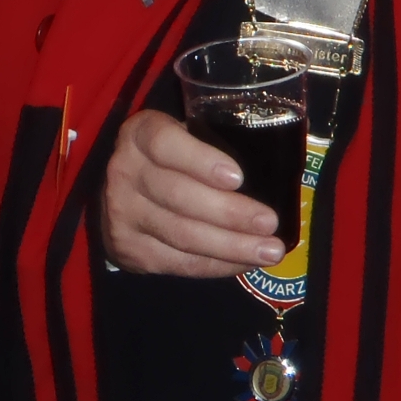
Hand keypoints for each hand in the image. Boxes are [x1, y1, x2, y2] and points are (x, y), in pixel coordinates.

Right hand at [100, 109, 286, 276]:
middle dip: (229, 213)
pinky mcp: (129, 250)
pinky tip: (244, 262)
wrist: (121, 194)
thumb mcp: (182, 135)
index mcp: (139, 135)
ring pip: (182, 234)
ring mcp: (122, 214)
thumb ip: (214, 141)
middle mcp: (125, 172)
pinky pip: (179, 262)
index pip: (164, 144)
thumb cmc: (171, 158)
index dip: (200, 160)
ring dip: (230, 246)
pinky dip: (217, 265)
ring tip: (269, 251)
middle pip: (179, 196)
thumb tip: (278, 160)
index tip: (238, 177)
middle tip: (269, 223)